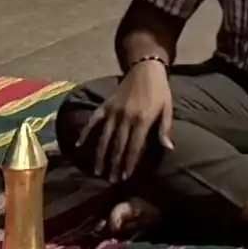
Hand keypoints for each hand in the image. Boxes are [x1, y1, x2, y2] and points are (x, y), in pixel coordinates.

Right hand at [82, 57, 168, 184]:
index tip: (125, 177)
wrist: (145, 68)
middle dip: (114, 164)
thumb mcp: (167, 108)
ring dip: (100, 155)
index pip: (134, 147)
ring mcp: (113, 111)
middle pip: (118, 146)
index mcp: (142, 120)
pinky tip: (78, 145)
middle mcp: (125, 117)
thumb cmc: (160, 90)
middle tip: (111, 180)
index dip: (129, 163)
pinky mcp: (105, 105)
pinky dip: (85, 132)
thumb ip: (165, 129)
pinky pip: (93, 121)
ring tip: (98, 171)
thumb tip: (169, 149)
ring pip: (104, 138)